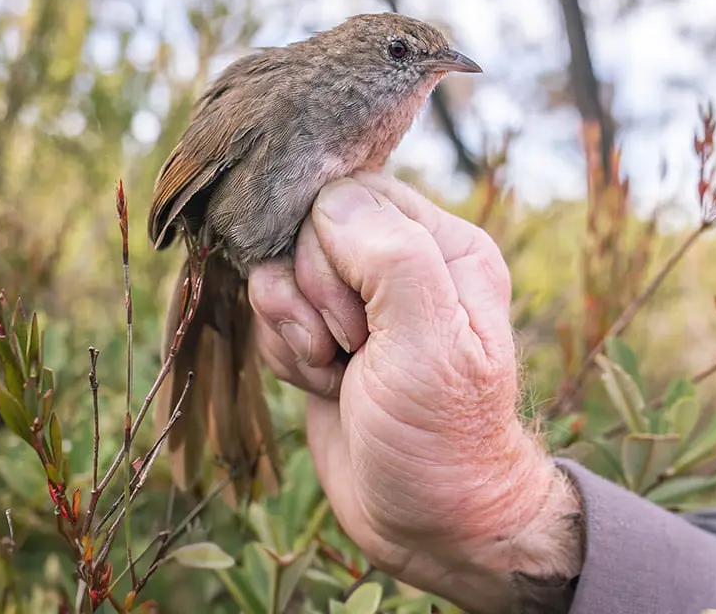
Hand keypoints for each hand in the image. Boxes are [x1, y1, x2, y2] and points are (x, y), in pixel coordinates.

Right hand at [248, 174, 582, 612]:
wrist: (429, 519)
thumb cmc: (442, 435)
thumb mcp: (431, 343)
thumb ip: (390, 256)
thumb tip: (329, 201)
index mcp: (442, 245)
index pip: (352, 195)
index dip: (330, 251)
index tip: (356, 321)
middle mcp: (401, 261)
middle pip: (307, 230)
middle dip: (311, 296)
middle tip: (348, 349)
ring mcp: (360, 297)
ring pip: (282, 271)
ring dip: (293, 328)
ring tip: (334, 371)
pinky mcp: (325, 330)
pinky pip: (273, 312)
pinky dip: (286, 351)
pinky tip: (322, 384)